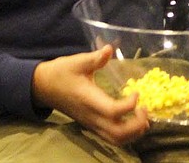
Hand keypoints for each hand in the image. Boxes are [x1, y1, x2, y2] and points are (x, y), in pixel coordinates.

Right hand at [32, 45, 149, 145]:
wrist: (43, 87)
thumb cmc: (61, 73)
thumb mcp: (77, 61)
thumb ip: (95, 58)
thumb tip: (109, 49)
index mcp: (89, 100)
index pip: (112, 111)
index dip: (129, 105)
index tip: (137, 92)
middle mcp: (92, 116)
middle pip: (118, 133)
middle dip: (137, 124)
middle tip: (146, 108)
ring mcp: (92, 124)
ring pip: (116, 139)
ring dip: (134, 133)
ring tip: (144, 118)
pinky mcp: (92, 125)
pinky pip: (111, 138)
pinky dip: (127, 135)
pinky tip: (134, 122)